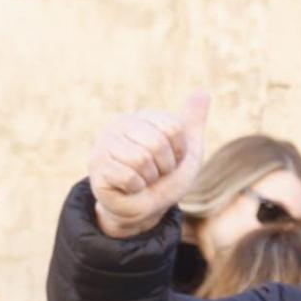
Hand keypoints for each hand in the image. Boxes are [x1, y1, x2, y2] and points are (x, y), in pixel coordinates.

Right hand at [87, 92, 209, 238]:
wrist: (145, 209)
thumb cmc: (165, 180)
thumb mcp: (187, 152)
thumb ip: (192, 123)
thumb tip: (203, 92)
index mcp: (143, 117)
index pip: (173, 128)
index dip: (179, 151)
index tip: (171, 160)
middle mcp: (120, 124)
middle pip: (157, 143)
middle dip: (164, 166)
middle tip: (155, 173)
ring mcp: (105, 143)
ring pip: (141, 159)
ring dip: (149, 178)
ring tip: (142, 179)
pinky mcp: (97, 164)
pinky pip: (129, 177)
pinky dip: (136, 188)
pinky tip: (128, 187)